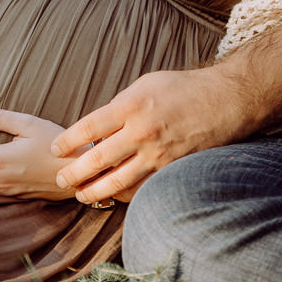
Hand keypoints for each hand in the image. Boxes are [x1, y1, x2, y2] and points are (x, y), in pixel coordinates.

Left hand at [51, 67, 252, 203]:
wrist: (225, 101)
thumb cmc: (181, 89)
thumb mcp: (144, 85)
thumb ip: (118, 107)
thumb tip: (95, 127)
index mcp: (130, 106)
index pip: (87, 128)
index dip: (66, 142)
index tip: (56, 149)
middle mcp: (141, 132)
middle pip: (96, 159)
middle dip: (73, 173)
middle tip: (60, 179)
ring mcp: (158, 154)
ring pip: (117, 182)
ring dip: (94, 191)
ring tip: (81, 194)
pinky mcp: (172, 170)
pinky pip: (141, 189)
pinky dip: (124, 196)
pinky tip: (112, 196)